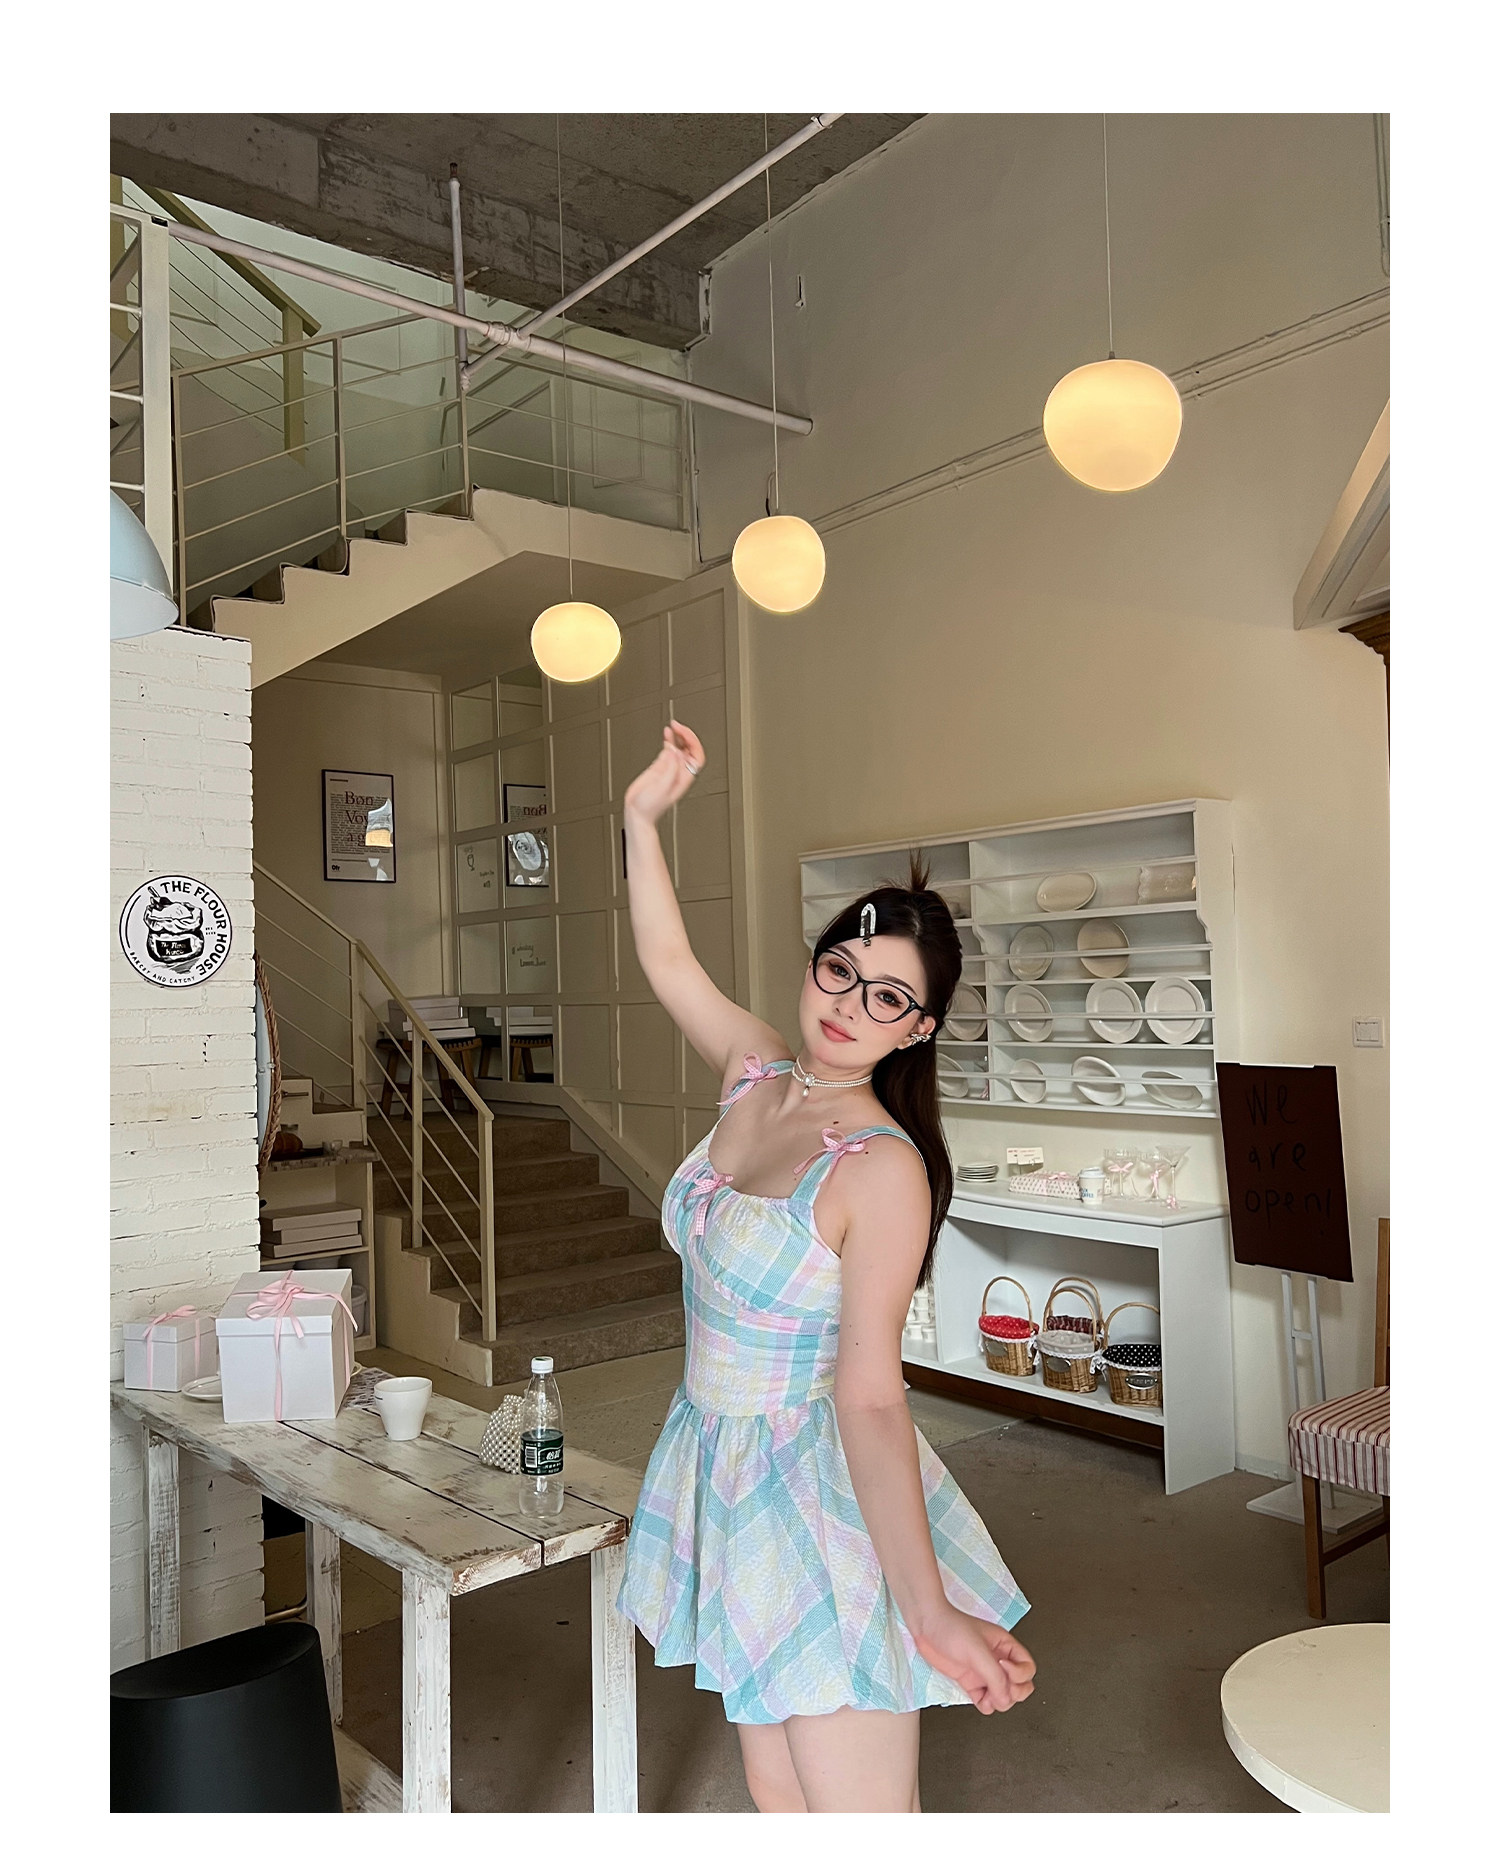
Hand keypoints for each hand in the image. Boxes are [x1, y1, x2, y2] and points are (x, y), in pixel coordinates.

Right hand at [622, 721, 705, 828]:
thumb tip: (673, 750)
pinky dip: (669, 740)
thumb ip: (670, 768)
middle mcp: (679, 772)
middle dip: (686, 735)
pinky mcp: (660, 768)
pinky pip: (668, 751)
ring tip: (673, 726)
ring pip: (680, 748)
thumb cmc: (649, 807)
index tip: (682, 731)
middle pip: (690, 749)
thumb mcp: (662, 787)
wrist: (637, 813)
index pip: (697, 755)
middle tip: (678, 725)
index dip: (692, 741)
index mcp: (684, 777)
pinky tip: (667, 733)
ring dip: (678, 736)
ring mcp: (670, 769)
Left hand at [912, 1607, 1035, 1713]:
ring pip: (1005, 1696)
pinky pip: (986, 1701)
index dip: (1019, 1674)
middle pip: (1021, 1686)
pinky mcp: (970, 1682)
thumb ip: (994, 1676)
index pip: (1027, 1668)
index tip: (1002, 1667)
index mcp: (1005, 1646)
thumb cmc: (951, 1626)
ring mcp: (984, 1672)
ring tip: (987, 1694)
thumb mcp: (977, 1650)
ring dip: (999, 1701)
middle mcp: (997, 1660)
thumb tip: (1006, 1698)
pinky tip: (979, 1698)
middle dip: (1014, 1692)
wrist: (926, 1626)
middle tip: (999, 1688)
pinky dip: (986, 1705)